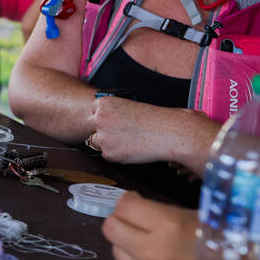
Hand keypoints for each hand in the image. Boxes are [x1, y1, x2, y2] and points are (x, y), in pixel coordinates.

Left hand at [86, 96, 213, 170]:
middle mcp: (99, 118)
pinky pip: (107, 155)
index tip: (113, 122)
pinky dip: (117, 154)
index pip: (93, 111)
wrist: (167, 133)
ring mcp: (102, 136)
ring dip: (108, 143)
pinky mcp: (109, 153)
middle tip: (121, 134)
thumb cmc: (153, 119)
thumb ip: (112, 113)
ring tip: (129, 141)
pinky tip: (132, 148)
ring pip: (98, 142)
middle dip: (103, 131)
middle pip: (91, 127)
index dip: (104, 118)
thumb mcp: (128, 107)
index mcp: (103, 103)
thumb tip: (102, 123)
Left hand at [102, 191, 196, 259]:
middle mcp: (152, 254)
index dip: (130, 201)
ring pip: (117, 254)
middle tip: (138, 221)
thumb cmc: (234, 246)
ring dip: (129, 246)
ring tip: (152, 246)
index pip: (124, 206)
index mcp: (168, 227)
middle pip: (110, 229)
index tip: (138, 202)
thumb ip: (167, 213)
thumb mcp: (204, 217)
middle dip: (122, 221)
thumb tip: (138, 205)